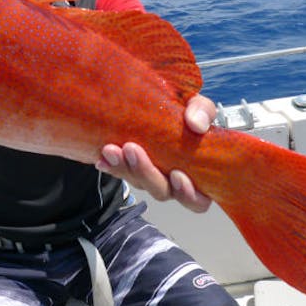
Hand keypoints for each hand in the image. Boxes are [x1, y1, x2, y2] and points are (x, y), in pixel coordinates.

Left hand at [98, 94, 215, 212]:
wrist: (162, 105)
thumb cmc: (189, 113)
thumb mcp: (200, 107)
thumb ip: (203, 111)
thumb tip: (196, 124)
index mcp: (198, 175)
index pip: (197, 200)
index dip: (188, 193)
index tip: (177, 174)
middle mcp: (173, 182)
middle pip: (161, 192)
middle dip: (145, 173)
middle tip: (131, 149)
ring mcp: (151, 175)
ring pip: (138, 183)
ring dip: (123, 168)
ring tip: (111, 149)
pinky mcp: (132, 167)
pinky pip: (121, 173)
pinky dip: (111, 166)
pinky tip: (102, 157)